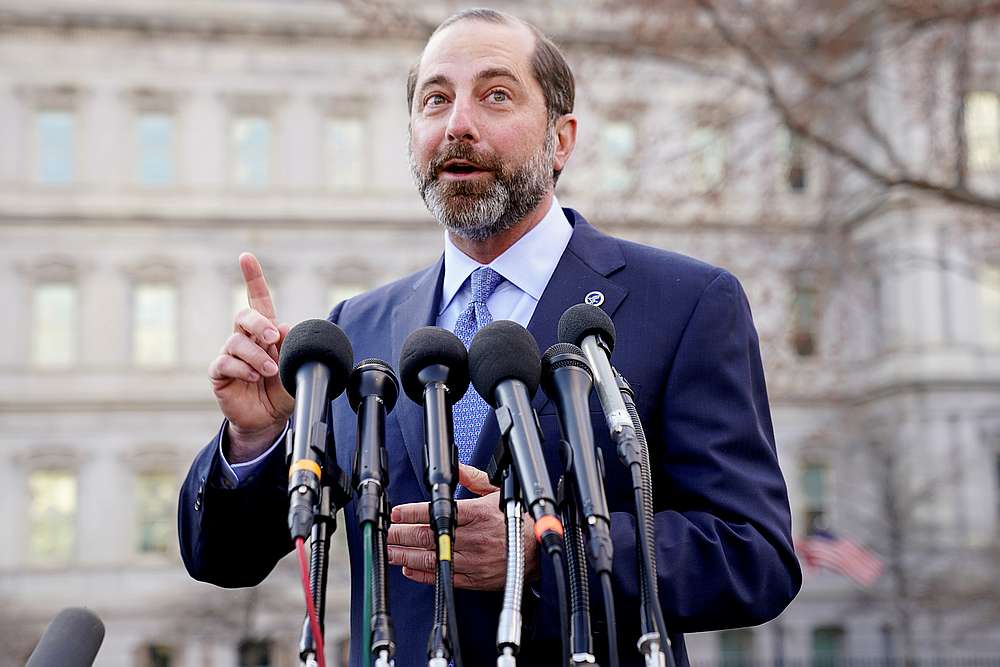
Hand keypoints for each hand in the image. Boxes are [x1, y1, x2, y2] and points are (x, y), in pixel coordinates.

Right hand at [208, 253, 294, 460]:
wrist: (269, 420)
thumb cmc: (282, 391)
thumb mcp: (297, 369)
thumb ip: (294, 348)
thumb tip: (284, 326)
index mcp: (265, 332)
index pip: (258, 300)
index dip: (253, 278)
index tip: (246, 258)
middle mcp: (245, 339)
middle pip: (244, 316)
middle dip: (258, 323)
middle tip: (273, 338)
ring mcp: (230, 355)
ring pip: (236, 342)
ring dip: (256, 355)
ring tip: (270, 371)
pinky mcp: (220, 374)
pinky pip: (224, 362)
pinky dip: (242, 368)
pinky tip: (255, 376)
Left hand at [387, 464, 538, 590]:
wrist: (538, 550)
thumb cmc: (517, 520)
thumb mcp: (497, 492)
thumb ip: (473, 479)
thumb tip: (457, 468)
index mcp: (478, 514)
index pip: (438, 512)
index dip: (413, 513)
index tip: (398, 513)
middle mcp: (474, 538)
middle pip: (429, 536)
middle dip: (403, 535)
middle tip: (388, 532)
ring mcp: (473, 560)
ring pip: (432, 558)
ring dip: (407, 555)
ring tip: (391, 550)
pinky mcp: (474, 579)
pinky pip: (444, 576)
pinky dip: (423, 575)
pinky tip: (409, 569)